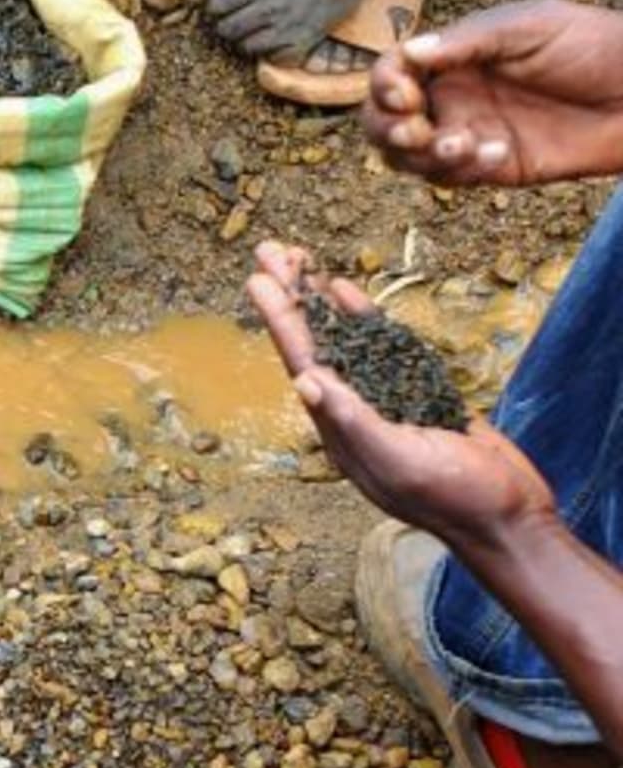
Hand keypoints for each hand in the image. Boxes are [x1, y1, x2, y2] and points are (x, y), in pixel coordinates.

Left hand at [207, 0, 378, 66]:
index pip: (214, 5)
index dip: (215, 2)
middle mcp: (270, 6)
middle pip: (227, 29)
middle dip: (226, 20)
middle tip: (239, 12)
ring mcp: (289, 25)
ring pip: (247, 47)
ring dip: (247, 36)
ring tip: (258, 22)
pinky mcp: (308, 38)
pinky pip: (276, 58)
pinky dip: (272, 50)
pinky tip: (276, 34)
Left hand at [247, 241, 555, 549]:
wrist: (509, 517)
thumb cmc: (455, 498)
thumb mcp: (399, 462)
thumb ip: (354, 422)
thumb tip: (307, 382)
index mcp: (340, 428)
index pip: (303, 361)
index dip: (280, 318)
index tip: (258, 279)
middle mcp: (353, 409)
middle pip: (314, 341)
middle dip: (290, 296)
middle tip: (268, 249)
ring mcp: (384, 398)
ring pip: (343, 339)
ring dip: (319, 300)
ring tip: (298, 259)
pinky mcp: (414, 391)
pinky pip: (379, 347)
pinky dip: (361, 318)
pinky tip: (344, 292)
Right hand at [364, 0, 622, 185]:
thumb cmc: (593, 46)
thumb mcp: (530, 27)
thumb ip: (468, 40)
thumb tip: (409, 52)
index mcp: (453, 56)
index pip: (391, 72)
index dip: (383, 86)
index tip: (406, 95)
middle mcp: (451, 96)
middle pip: (382, 121)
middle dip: (387, 130)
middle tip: (414, 132)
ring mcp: (468, 133)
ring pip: (408, 158)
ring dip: (423, 156)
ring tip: (464, 145)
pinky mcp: (490, 168)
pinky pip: (452, 179)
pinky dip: (464, 170)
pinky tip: (500, 152)